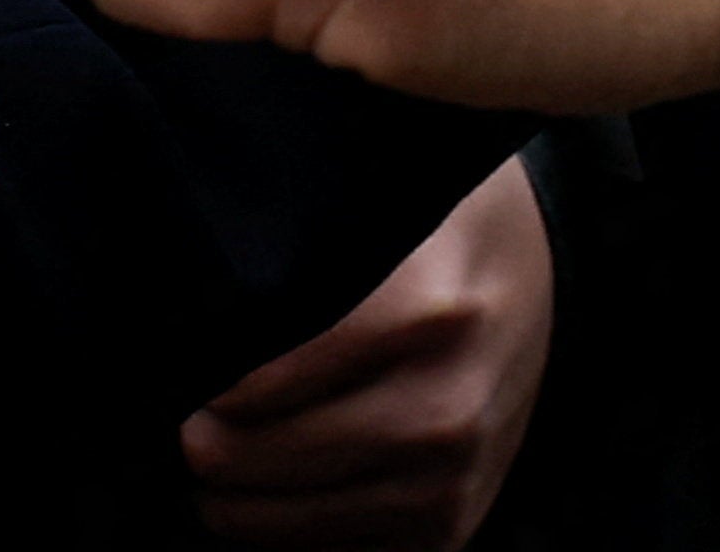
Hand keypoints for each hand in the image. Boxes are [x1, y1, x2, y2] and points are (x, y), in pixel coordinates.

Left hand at [184, 152, 554, 546]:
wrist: (535, 268)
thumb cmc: (438, 227)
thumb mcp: (385, 201)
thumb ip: (301, 244)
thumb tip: (200, 296)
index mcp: (425, 315)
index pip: (268, 381)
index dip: (211, 386)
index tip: (183, 370)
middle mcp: (446, 408)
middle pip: (272, 457)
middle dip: (208, 447)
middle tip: (184, 427)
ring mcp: (452, 479)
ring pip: (294, 524)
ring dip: (235, 503)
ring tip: (211, 463)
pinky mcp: (452, 526)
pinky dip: (291, 534)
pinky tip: (272, 491)